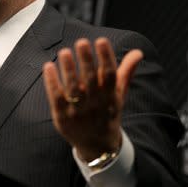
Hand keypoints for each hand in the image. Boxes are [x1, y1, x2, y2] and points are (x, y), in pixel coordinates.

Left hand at [43, 37, 142, 161]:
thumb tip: (138, 52)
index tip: (101, 40)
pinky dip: (52, 83)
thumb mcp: (118, 94)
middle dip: (86, 60)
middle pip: (90, 80)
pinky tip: (48, 66)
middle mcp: (94, 103)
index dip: (106, 57)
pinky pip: (56, 98)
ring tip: (65, 52)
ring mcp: (77, 111)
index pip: (109, 75)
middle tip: (81, 42)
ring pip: (73, 89)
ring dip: (68, 69)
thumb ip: (126, 72)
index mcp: (109, 96)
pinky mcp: (62, 117)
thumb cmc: (107, 113)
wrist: (98, 146)